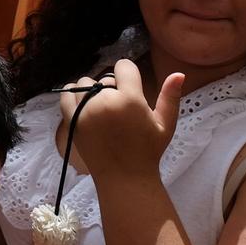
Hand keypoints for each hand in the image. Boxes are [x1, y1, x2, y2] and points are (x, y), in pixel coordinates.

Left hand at [59, 60, 183, 179]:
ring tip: (102, 107)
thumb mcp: (165, 125)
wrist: (125, 178)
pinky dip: (73, 94)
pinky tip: (83, 102)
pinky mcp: (72, 121)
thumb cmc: (148, 151)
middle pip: (105, 78)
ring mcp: (86, 111)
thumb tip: (179, 73)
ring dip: (92, 91)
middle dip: (113, 88)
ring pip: (85, 83)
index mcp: (130, 99)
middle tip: (119, 108)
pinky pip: (67, 94)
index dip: (128, 74)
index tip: (131, 86)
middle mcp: (106, 102)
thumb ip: (170, 97)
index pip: (123, 66)